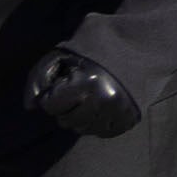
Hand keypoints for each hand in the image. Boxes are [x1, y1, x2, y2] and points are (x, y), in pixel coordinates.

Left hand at [24, 42, 142, 138]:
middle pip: (64, 121)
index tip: (65, 80)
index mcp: (88, 83)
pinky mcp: (129, 120)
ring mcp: (119, 114)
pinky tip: (101, 104)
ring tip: (90, 95)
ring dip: (80, 115)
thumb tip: (30, 106)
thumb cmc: (100, 44)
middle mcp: (105, 102)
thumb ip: (40, 76)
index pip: (50, 106)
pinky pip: (100, 133)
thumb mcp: (64, 51)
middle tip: (78, 88)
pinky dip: (97, 121)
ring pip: (81, 129)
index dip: (53, 92)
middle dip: (65, 105)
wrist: (147, 43)